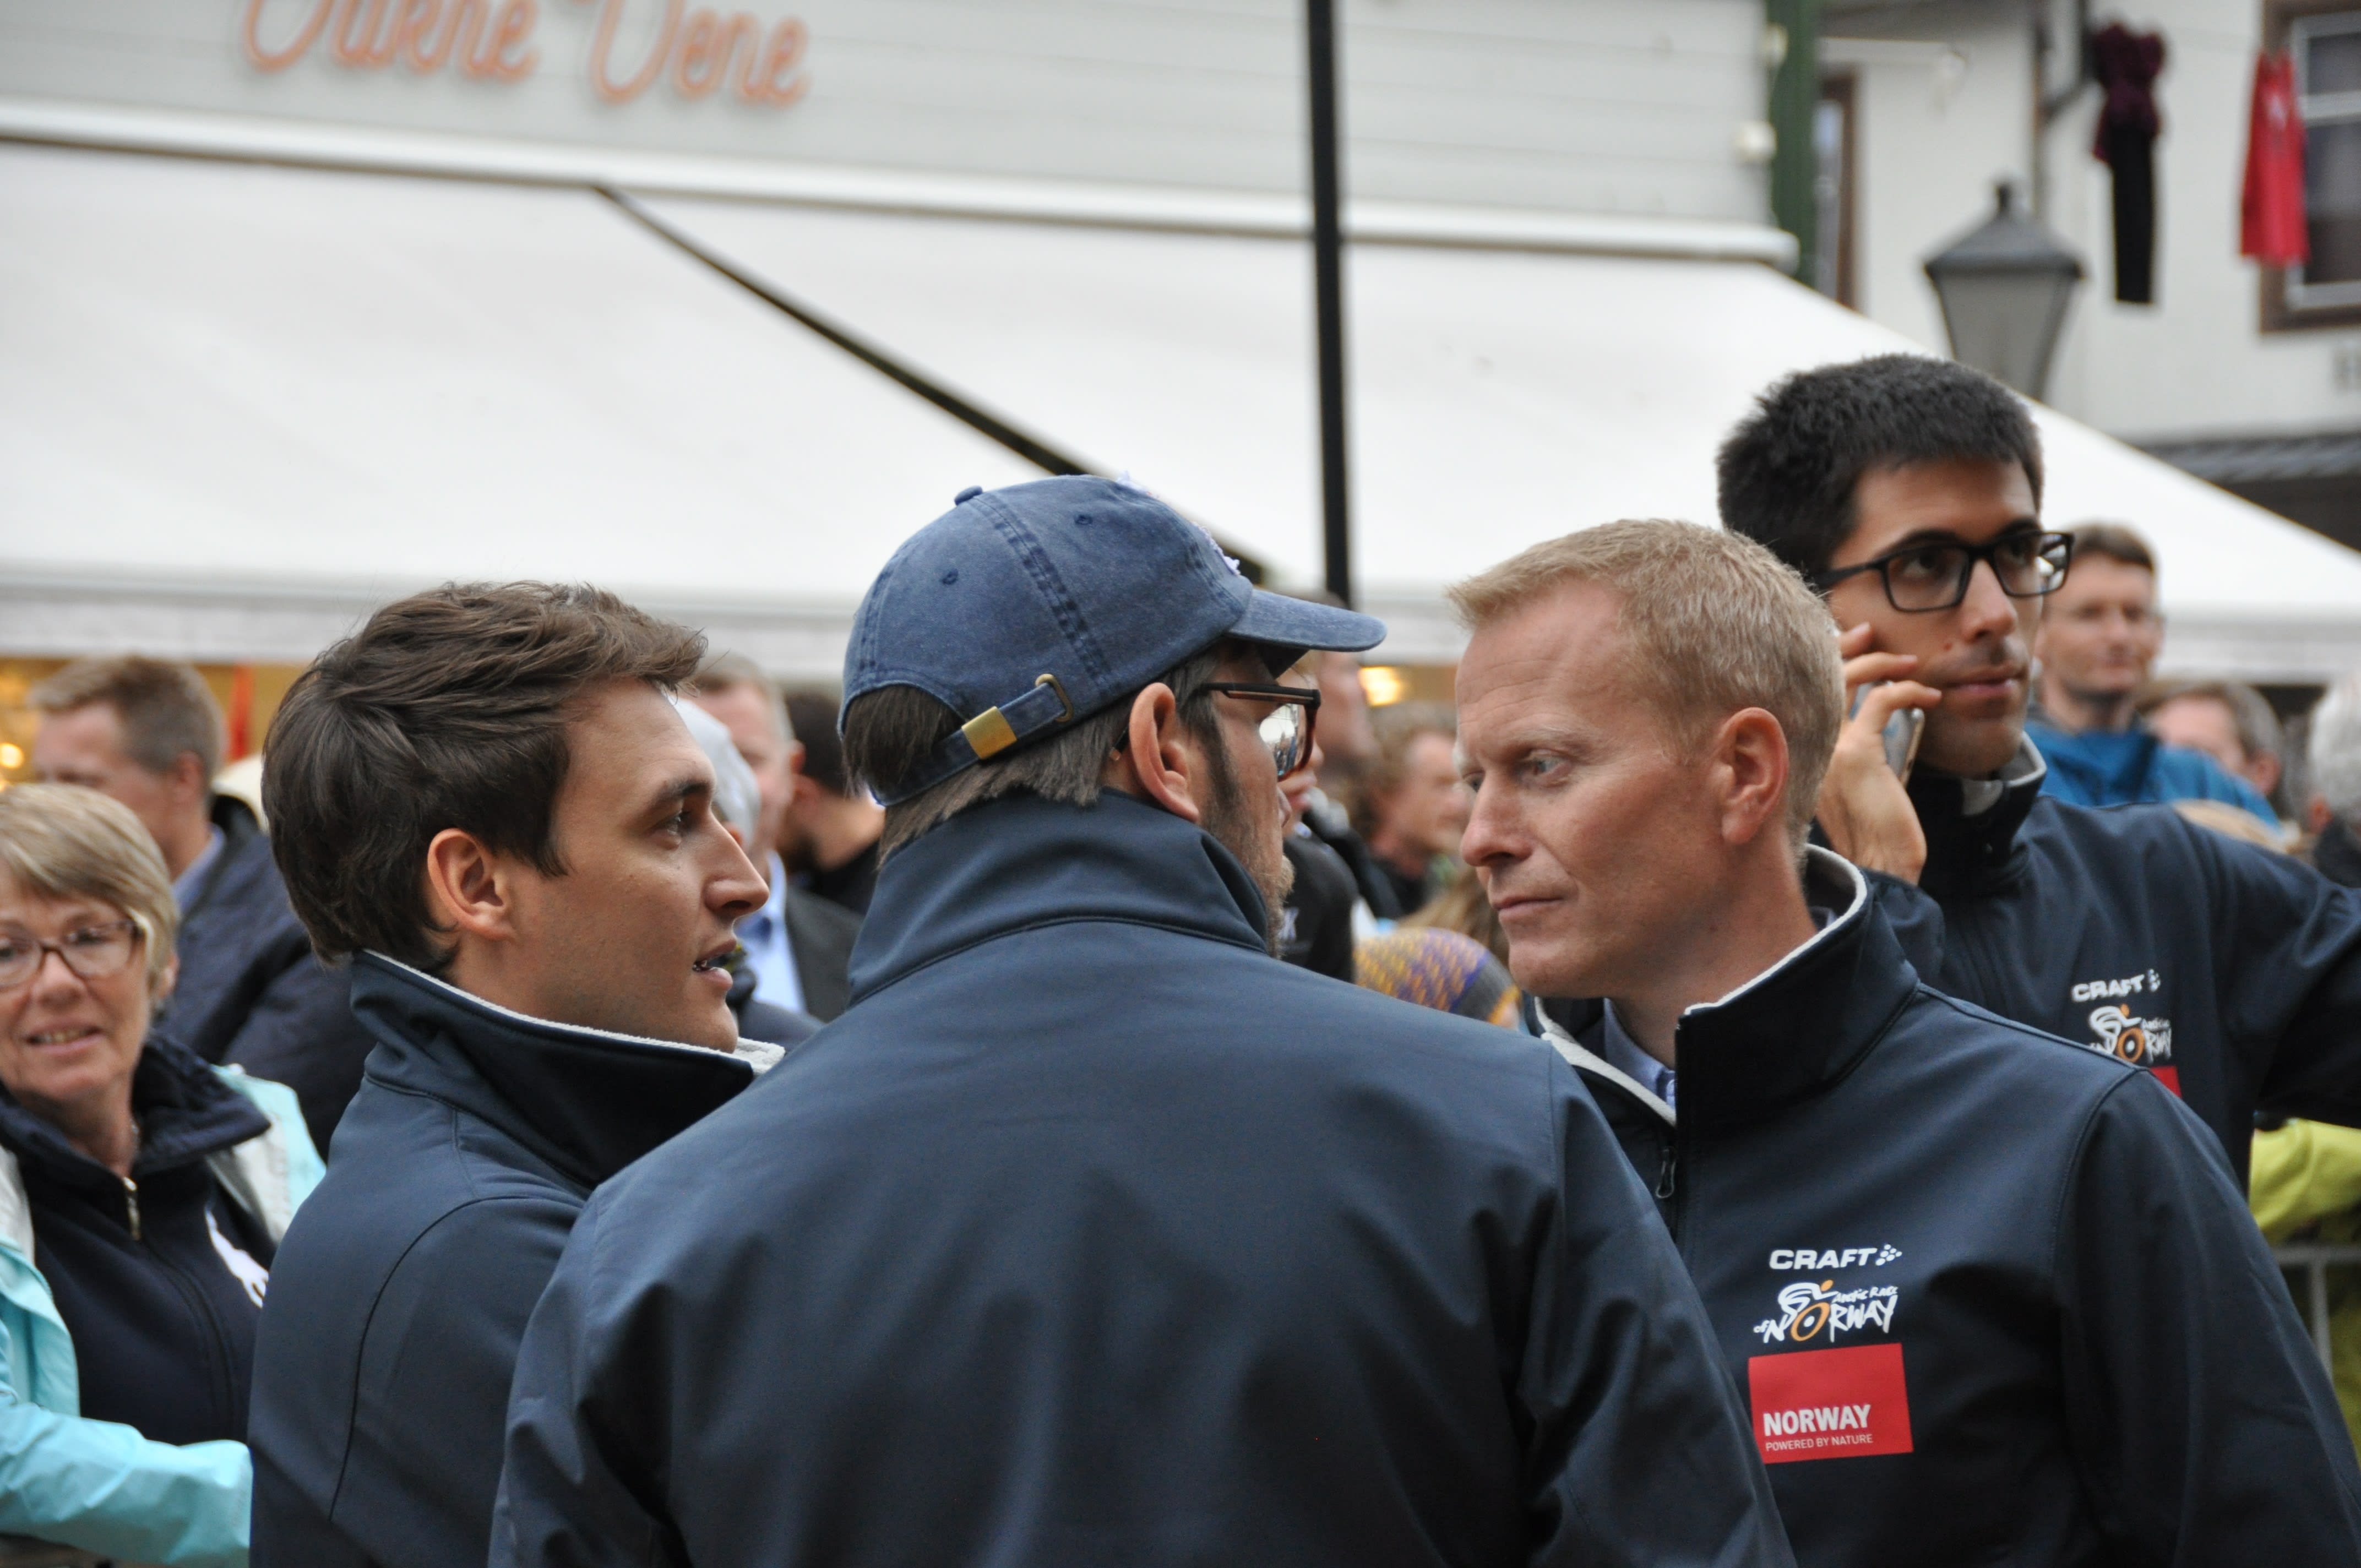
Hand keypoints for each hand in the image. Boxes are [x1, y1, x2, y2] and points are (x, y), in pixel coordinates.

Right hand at [1817, 624, 1939, 882]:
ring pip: (1847, 680)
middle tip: (1870, 633)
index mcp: (1801, 752)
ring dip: (1883, 663)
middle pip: (1817, 678)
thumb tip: (1869, 722)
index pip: (1804, 693)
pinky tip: (1930, 697)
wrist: (1877, 867)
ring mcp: (1828, 746)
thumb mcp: (1853, 786)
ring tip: (1912, 663)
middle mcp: (1804, 744)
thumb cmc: (1871, 833)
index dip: (1823, 664)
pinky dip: (1909, 691)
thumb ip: (1850, 752)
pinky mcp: (1858, 751)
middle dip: (1845, 647)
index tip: (1850, 644)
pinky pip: (1883, 701)